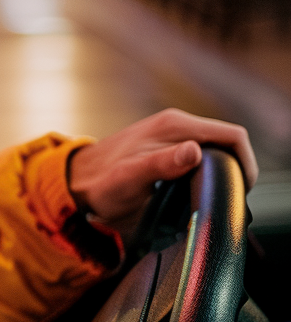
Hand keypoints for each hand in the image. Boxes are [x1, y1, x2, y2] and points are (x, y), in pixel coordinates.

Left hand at [68, 109, 257, 233]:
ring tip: (213, 196)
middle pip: (227, 142)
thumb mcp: (130, 178)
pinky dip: (206, 171)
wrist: (76, 181)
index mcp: (174, 126)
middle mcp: (175, 125)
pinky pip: (200, 154)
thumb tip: (194, 152)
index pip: (232, 136)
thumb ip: (162, 164)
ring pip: (215, 148)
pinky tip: (197, 190)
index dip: (246, 162)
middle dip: (235, 167)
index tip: (241, 188)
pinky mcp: (165, 145)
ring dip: (221, 170)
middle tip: (228, 197)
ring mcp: (170, 134)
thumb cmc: (100, 183)